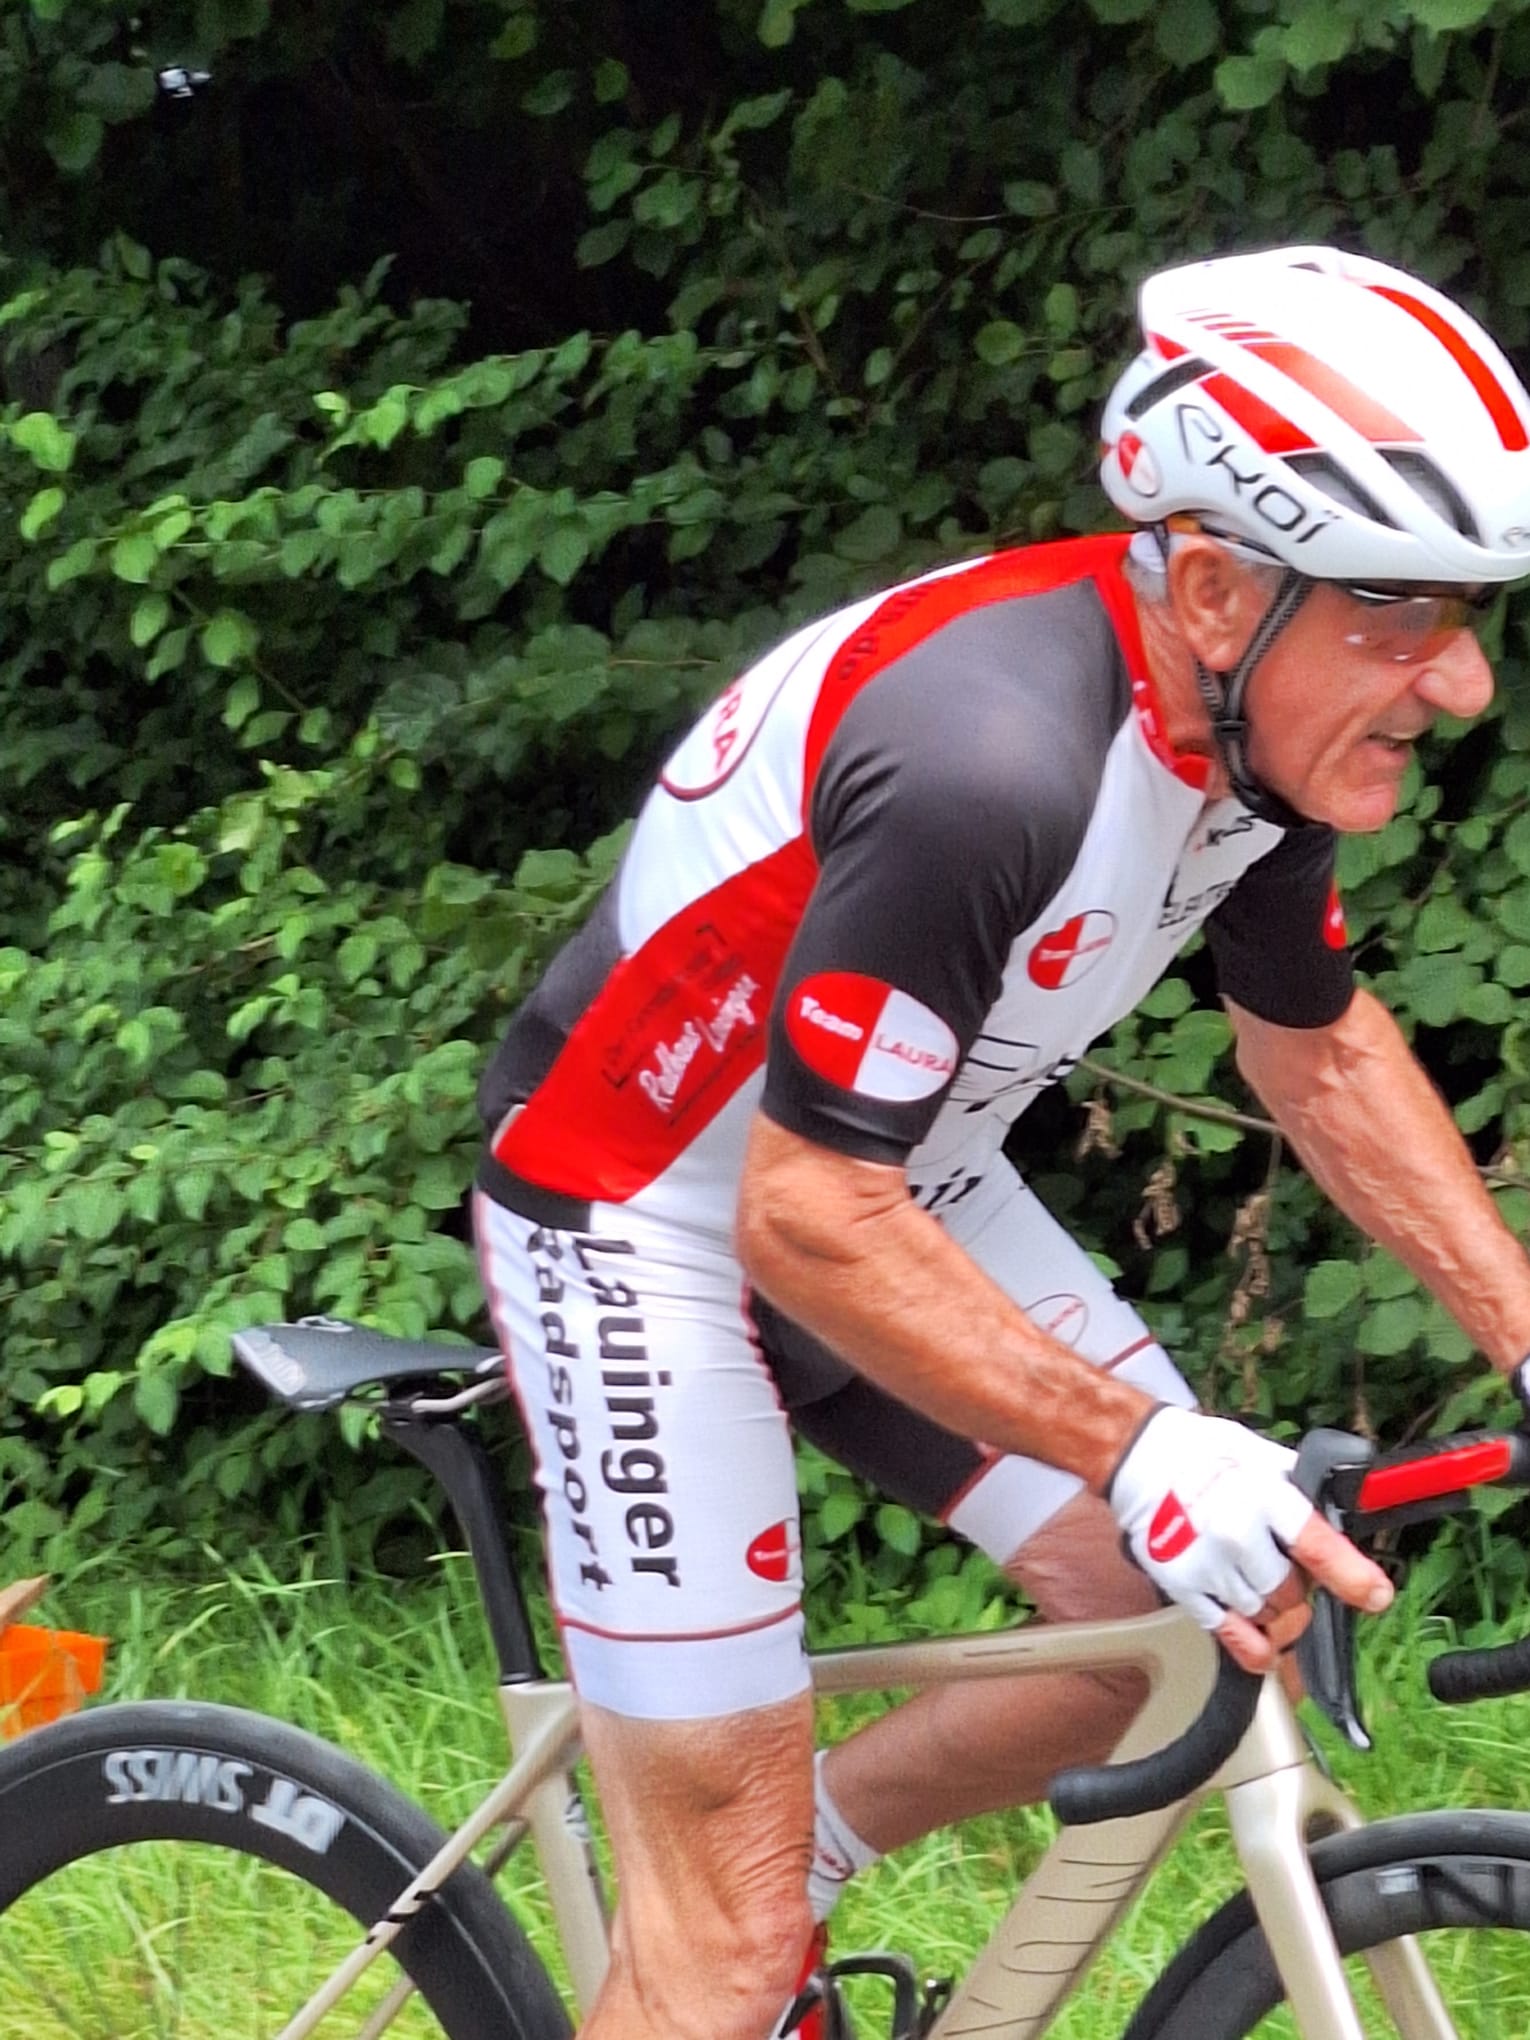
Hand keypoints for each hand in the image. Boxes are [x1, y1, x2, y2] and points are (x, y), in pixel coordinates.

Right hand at [1109, 1406, 1392, 1672]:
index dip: (1352, 1575)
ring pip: (1265, 1616)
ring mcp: (1207, 1565)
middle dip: (1298, 1589)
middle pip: (1291, 1594)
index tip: (1377, 1596)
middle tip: (1284, 1568)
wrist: (1138, 1457)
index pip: (1316, 1545)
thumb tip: (1345, 1516)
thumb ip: (1303, 1490)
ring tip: (1259, 1582)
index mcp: (1263, 1496)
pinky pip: (1228, 1631)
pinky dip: (1252, 1644)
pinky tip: (1264, 1646)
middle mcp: (1236, 1534)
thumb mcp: (1262, 1455)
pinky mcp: (1181, 1585)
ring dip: (1273, 1610)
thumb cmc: (1205, 1453)